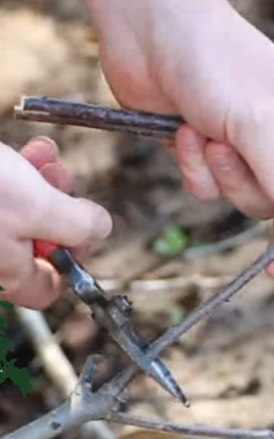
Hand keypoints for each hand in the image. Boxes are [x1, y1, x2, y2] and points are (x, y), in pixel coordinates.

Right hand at [0, 138, 111, 308]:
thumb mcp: (38, 207)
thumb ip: (76, 225)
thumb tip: (99, 230)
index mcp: (4, 274)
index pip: (46, 288)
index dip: (74, 258)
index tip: (84, 229)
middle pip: (37, 245)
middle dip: (59, 207)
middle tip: (64, 179)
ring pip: (20, 215)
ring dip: (41, 183)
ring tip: (46, 157)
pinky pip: (0, 198)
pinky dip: (16, 174)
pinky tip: (32, 149)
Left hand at [52, 0, 273, 279]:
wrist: (149, 26)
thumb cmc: (216, 59)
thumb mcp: (256, 122)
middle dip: (270, 210)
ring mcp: (239, 144)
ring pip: (243, 196)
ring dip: (223, 176)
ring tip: (206, 137)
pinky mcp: (202, 149)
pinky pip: (206, 187)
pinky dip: (194, 167)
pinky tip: (183, 132)